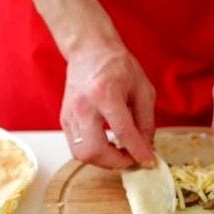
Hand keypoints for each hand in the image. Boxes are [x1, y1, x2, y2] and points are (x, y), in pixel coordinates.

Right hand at [61, 46, 155, 168]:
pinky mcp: (64, 120)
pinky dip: (94, 153)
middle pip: (94, 151)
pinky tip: (107, 145)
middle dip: (116, 162)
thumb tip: (146, 148)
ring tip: (119, 152)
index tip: (148, 161)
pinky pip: (76, 148)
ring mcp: (70, 114)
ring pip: (82, 154)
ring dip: (103, 160)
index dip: (138, 152)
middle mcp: (84, 106)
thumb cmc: (117, 66)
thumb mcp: (143, 90)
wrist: (90, 51)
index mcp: (106, 94)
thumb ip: (146, 121)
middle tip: (131, 158)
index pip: (122, 132)